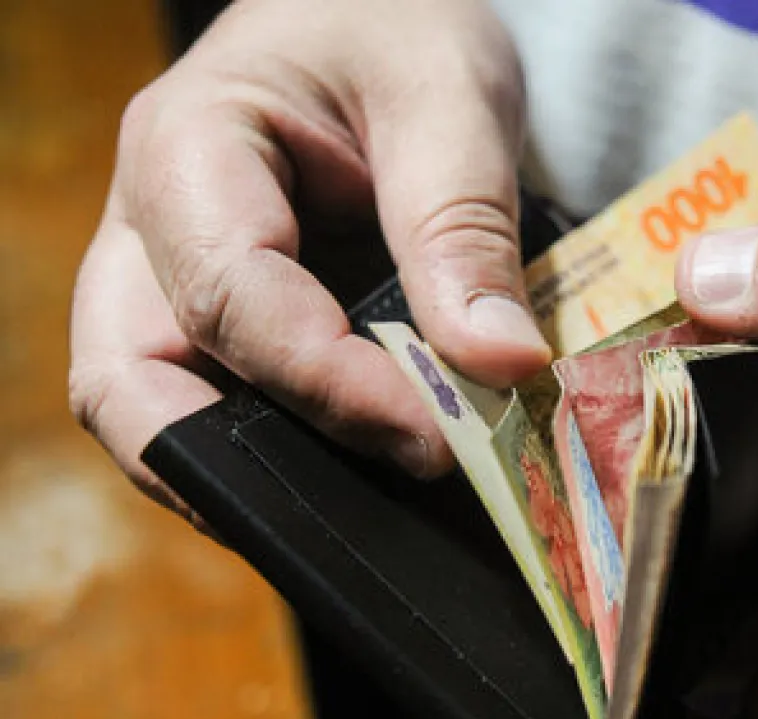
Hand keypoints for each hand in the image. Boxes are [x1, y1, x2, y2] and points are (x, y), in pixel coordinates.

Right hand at [69, 0, 547, 515]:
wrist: (377, 15)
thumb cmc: (399, 29)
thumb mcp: (451, 101)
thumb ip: (464, 230)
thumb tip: (501, 365)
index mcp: (191, 148)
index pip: (232, 300)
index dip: (331, 386)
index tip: (438, 436)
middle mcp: (151, 227)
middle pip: (130, 381)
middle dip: (232, 467)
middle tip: (369, 505)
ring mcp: (169, 278)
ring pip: (154, 407)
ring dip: (247, 474)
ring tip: (368, 503)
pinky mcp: (213, 315)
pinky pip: (213, 400)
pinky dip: (276, 449)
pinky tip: (362, 469)